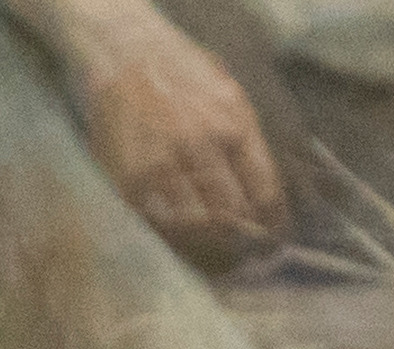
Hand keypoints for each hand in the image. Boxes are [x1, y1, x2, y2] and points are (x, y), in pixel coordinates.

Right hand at [62, 0, 285, 261]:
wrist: (119, 46)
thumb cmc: (178, 69)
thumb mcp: (229, 93)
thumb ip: (248, 144)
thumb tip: (267, 200)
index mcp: (233, 124)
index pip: (265, 194)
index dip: (274, 227)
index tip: (274, 242)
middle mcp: (201, 146)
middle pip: (236, 218)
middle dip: (247, 243)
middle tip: (248, 256)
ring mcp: (163, 163)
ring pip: (200, 228)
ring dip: (213, 245)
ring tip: (218, 250)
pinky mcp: (130, 178)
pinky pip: (161, 224)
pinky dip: (177, 237)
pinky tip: (184, 235)